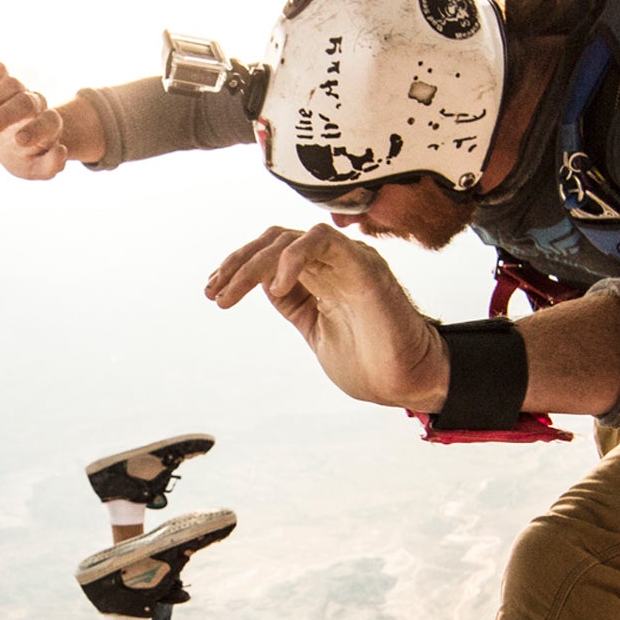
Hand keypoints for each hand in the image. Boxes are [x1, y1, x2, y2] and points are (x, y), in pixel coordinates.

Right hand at [0, 62, 72, 179]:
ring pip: (12, 83)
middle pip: (26, 101)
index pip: (49, 121)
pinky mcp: (2, 82)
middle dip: (5, 115)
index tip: (18, 141)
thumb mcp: (37, 169)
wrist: (13, 145)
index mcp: (49, 126)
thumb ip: (51, 166)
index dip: (37, 128)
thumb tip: (61, 149)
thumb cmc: (27, 158)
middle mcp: (37, 105)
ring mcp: (20, 92)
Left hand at [207, 225, 449, 412]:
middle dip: (237, 264)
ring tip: (228, 293)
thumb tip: (266, 286)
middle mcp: (332, 262)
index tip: (214, 292)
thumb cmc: (369, 362)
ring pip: (288, 238)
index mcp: (320, 276)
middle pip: (273, 240)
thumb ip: (294, 305)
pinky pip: (321, 241)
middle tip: (214, 292)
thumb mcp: (315, 330)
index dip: (239, 267)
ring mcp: (347, 260)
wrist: (406, 381)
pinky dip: (292, 257)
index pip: (272, 253)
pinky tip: (275, 287)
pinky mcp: (363, 265)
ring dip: (251, 263)